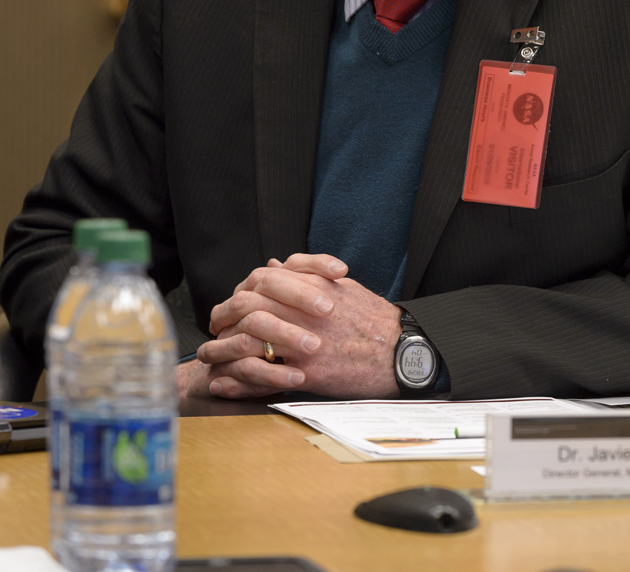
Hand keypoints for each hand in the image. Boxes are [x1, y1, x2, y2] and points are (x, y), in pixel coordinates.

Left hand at [195, 253, 401, 399]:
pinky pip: (263, 377)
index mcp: (312, 286)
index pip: (262, 281)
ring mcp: (304, 342)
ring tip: (208, 357)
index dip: (240, 292)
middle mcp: (304, 310)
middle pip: (247, 306)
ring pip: (248, 341)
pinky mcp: (309, 373)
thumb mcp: (342, 287)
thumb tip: (277, 264)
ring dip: (222, 350)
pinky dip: (237, 382)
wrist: (401, 352)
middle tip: (213, 328)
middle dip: (222, 317)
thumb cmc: (374, 320)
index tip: (230, 304)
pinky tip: (223, 384)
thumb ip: (308, 274)